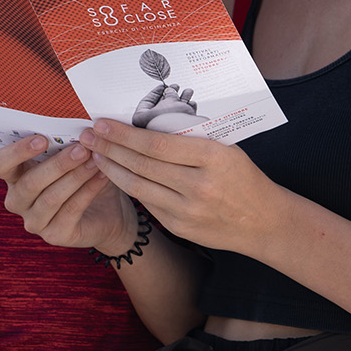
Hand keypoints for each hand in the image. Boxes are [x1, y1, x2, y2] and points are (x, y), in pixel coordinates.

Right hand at [0, 134, 135, 254]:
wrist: (109, 212)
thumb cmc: (85, 174)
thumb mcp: (73, 154)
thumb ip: (66, 140)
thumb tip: (75, 118)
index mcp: (15, 175)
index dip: (15, 152)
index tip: (41, 138)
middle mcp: (18, 199)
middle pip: (28, 183)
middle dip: (57, 164)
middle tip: (81, 148)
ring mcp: (34, 221)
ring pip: (50, 198)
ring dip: (74, 177)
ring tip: (95, 160)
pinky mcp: (55, 235)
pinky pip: (70, 211)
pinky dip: (88, 190)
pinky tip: (102, 176)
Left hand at [79, 119, 276, 253]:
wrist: (263, 221)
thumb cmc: (244, 177)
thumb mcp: (225, 149)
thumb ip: (190, 140)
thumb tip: (146, 125)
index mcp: (213, 158)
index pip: (158, 145)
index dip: (125, 134)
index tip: (103, 123)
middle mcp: (199, 186)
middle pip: (142, 165)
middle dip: (109, 148)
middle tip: (88, 134)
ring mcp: (188, 211)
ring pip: (138, 186)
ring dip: (111, 169)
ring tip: (94, 154)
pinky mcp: (180, 228)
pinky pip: (148, 203)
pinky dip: (129, 187)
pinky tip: (115, 174)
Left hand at [133, 82, 200, 132]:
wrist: (188, 133)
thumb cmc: (173, 120)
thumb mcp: (170, 100)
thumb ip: (169, 93)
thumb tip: (170, 91)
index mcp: (142, 119)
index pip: (147, 101)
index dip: (156, 92)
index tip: (162, 86)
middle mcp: (151, 126)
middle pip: (161, 106)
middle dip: (171, 95)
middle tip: (175, 88)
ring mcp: (164, 130)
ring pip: (172, 112)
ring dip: (181, 101)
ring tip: (187, 92)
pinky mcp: (176, 134)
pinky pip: (180, 119)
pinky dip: (186, 111)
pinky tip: (191, 104)